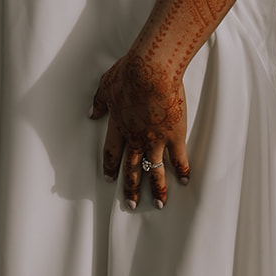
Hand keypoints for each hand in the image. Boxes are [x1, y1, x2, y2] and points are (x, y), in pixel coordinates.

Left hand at [89, 50, 189, 211]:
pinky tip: (184, 182)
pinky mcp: (174, 136)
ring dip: (156, 189)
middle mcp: (135, 138)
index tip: (109, 180)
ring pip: (154, 171)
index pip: (111, 153)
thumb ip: (99, 102)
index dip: (110, 167)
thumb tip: (91, 113)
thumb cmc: (128, 72)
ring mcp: (155, 140)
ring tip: (158, 204)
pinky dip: (181, 171)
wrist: (152, 70)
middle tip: (131, 204)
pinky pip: (178, 159)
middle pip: (131, 168)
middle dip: (131, 188)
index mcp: (118, 126)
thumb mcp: (106, 85)